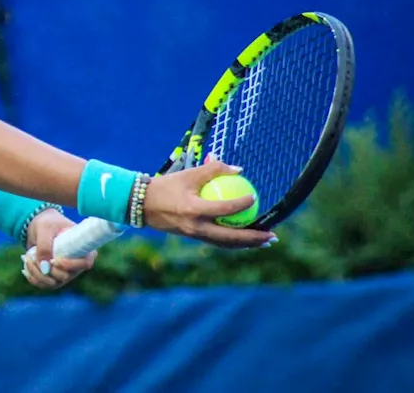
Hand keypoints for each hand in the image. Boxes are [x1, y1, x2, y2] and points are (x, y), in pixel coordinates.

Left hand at [21, 208, 96, 288]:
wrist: (38, 227)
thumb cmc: (47, 223)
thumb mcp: (45, 229)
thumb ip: (45, 245)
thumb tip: (45, 267)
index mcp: (82, 248)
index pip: (85, 263)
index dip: (71, 265)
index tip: (55, 260)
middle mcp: (76, 263)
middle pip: (66, 276)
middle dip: (47, 270)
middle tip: (33, 257)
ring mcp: (66, 272)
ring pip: (54, 283)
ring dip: (38, 274)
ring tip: (27, 259)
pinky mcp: (54, 277)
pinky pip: (45, 284)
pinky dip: (34, 278)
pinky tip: (25, 269)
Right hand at [143, 158, 275, 248]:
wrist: (142, 204)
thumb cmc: (166, 186)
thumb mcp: (189, 174)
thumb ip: (213, 169)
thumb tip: (239, 170)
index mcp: (193, 210)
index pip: (223, 209)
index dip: (241, 204)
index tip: (254, 198)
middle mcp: (195, 227)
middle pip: (230, 238)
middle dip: (253, 239)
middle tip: (272, 236)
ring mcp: (194, 235)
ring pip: (226, 243)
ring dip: (247, 244)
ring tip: (265, 241)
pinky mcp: (193, 237)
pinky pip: (218, 241)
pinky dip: (233, 240)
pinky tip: (245, 237)